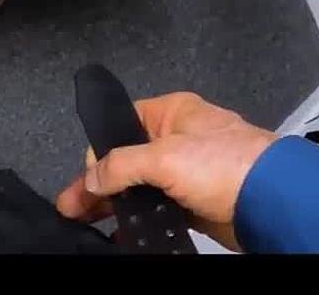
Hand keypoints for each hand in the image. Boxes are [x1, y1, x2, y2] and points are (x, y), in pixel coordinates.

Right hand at [55, 92, 277, 250]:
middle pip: (125, 160)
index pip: (120, 127)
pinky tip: (121, 231)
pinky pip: (157, 209)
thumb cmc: (229, 164)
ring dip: (116, 204)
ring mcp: (187, 172)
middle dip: (98, 183)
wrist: (271, 203)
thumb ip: (119, 165)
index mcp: (170, 113)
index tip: (87, 177)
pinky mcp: (195, 201)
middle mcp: (177, 139)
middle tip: (74, 205)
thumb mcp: (162, 157)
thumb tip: (91, 178)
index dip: (99, 151)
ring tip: (87, 220)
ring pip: (140, 187)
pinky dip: (140, 220)